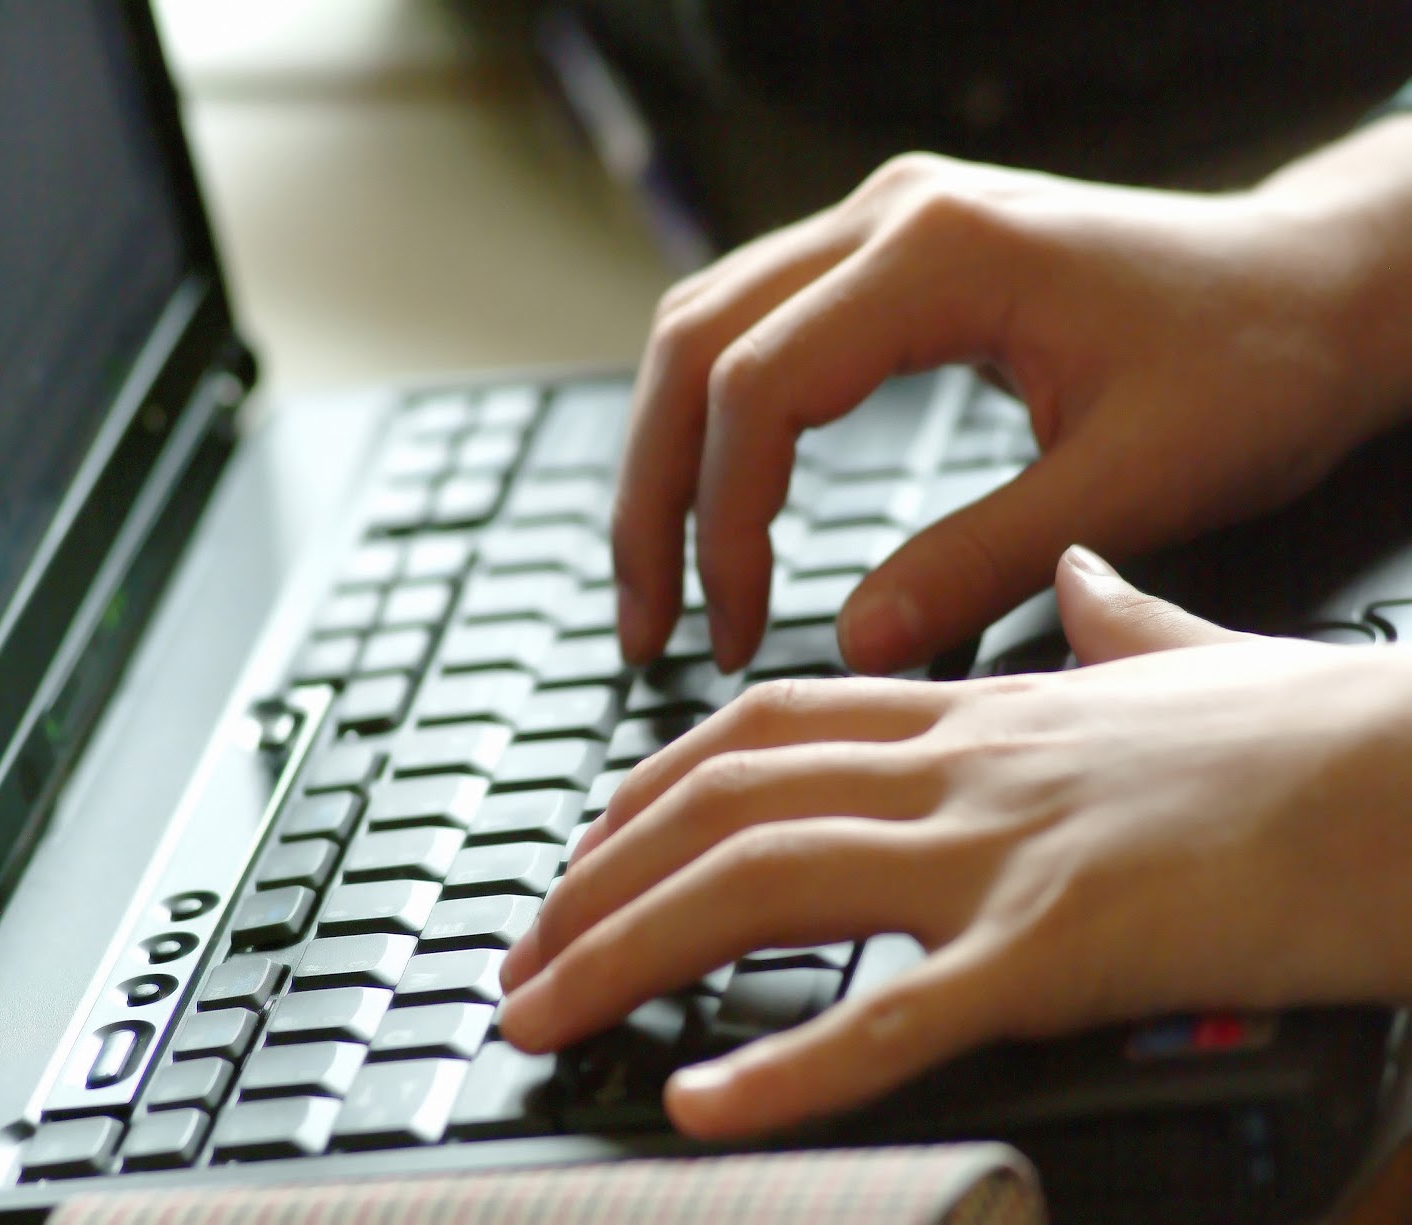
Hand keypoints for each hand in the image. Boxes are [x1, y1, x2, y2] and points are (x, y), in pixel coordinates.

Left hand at [500, 548, 1411, 1137]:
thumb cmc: (1323, 734)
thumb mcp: (1192, 661)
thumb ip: (1116, 626)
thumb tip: (1080, 585)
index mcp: (986, 711)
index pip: (771, 728)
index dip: (655, 782)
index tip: (592, 838)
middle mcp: (967, 767)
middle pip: (728, 806)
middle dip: (598, 879)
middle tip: (519, 949)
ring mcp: (1008, 852)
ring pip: (767, 885)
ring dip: (630, 951)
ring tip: (539, 1014)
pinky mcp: (1071, 946)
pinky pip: (900, 1014)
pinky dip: (788, 1066)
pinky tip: (705, 1107)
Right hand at [613, 134, 1411, 674]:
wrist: (1316, 287)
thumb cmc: (1256, 364)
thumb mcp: (1133, 480)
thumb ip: (982, 561)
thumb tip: (851, 644)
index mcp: (942, 252)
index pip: (758, 385)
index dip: (723, 521)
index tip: (731, 628)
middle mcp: (890, 216)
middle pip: (691, 343)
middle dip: (651, 494)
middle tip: (648, 622)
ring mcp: (883, 226)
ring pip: (703, 329)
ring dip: (664, 457)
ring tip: (661, 580)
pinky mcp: (891, 257)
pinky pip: (753, 328)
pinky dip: (714, 423)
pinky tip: (715, 500)